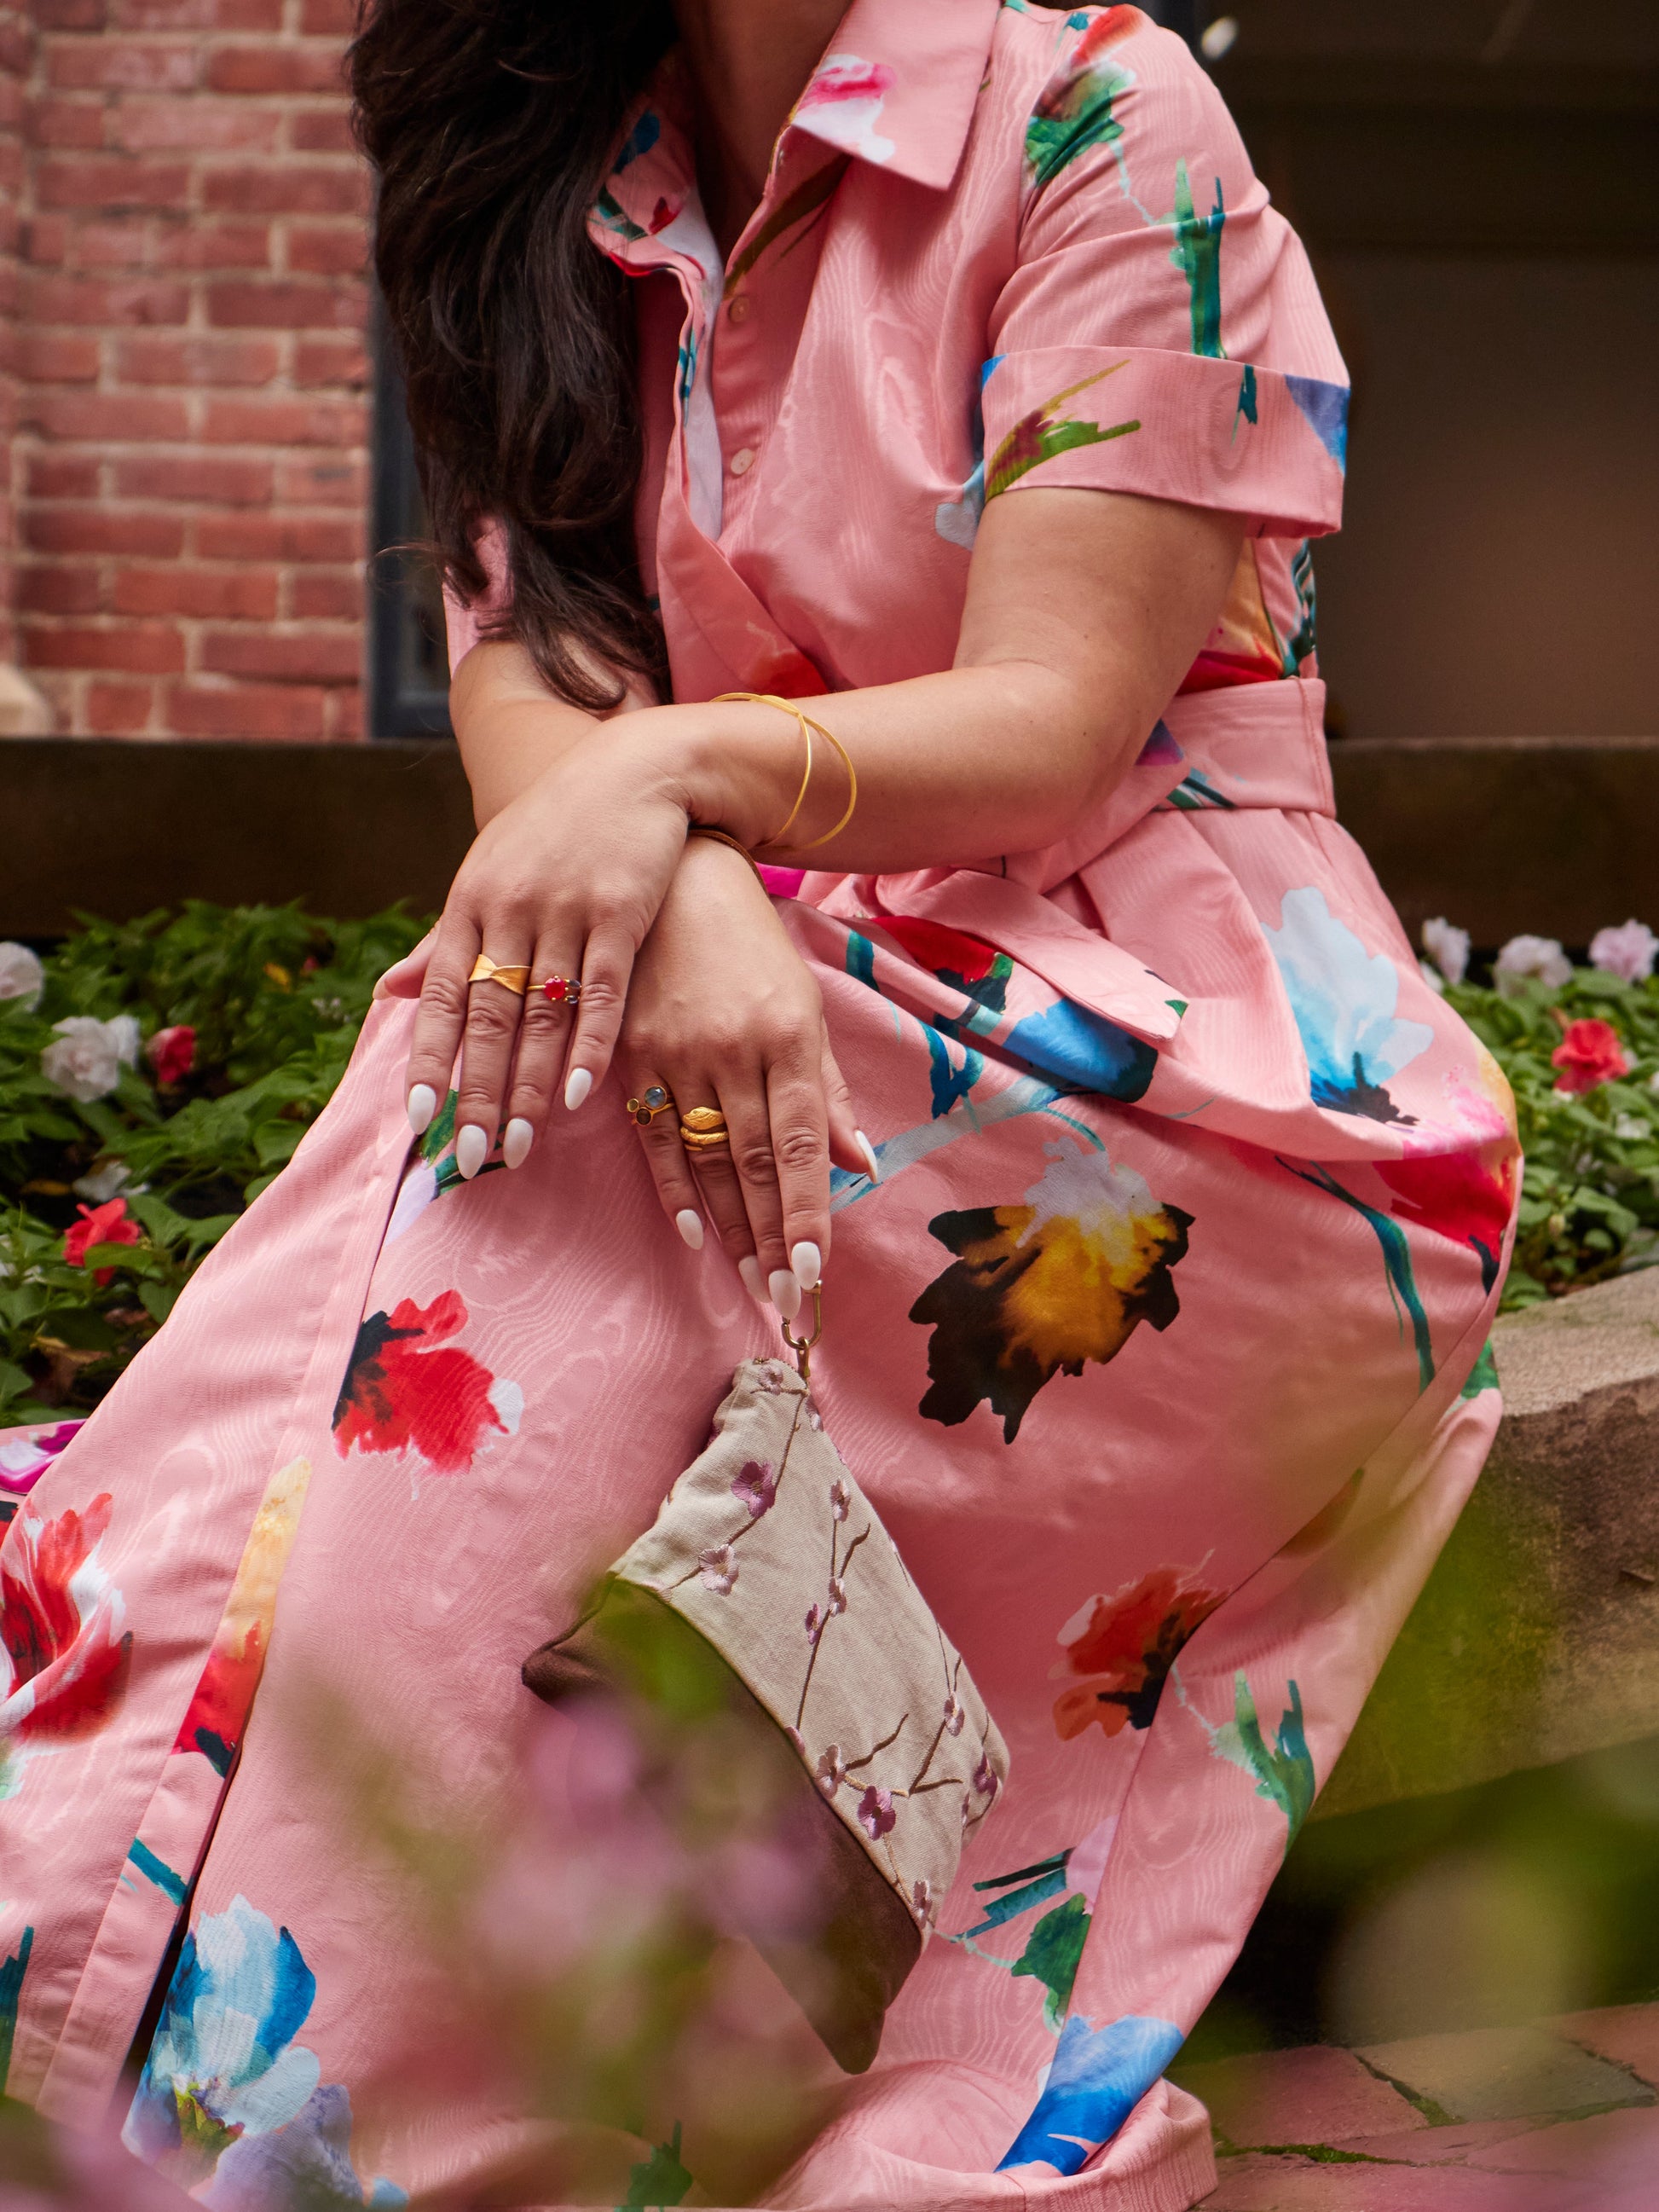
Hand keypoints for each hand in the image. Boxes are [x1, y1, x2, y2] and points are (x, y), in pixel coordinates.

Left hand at [402, 724, 689, 1170]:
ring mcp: (565, 911)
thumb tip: (387, 993)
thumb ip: (442, 941)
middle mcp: (510, 908)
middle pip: (489, 1017)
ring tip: (519, 1146)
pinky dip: (588, 1047)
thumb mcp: (487, 873)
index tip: (418, 1119)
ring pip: (540, 1015)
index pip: (440, 994)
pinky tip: (576, 1095)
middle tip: (471, 1156)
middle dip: (479, 1093)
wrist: (630, 772)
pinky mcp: (619, 914)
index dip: (428, 1059)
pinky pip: (600, 993)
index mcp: (469, 902)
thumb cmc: (552, 832)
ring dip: (528, 1087)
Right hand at [620, 837, 871, 1316]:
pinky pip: (652, 1135)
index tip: (814, 1270)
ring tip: (752, 1280)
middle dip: (772, 1237)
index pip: (800, 1144)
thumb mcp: (802, 1006)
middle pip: (755, 1163)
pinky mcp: (630, 1055)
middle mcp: (733, 1049)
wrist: (674, 876)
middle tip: (785, 1297)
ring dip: (731, 1227)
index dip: (806, 1212)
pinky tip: (692, 1231)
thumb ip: (828, 1092)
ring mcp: (676, 1053)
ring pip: (706, 1158)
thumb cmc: (752, 947)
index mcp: (788, 1035)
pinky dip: (674, 1188)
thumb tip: (862, 1166)